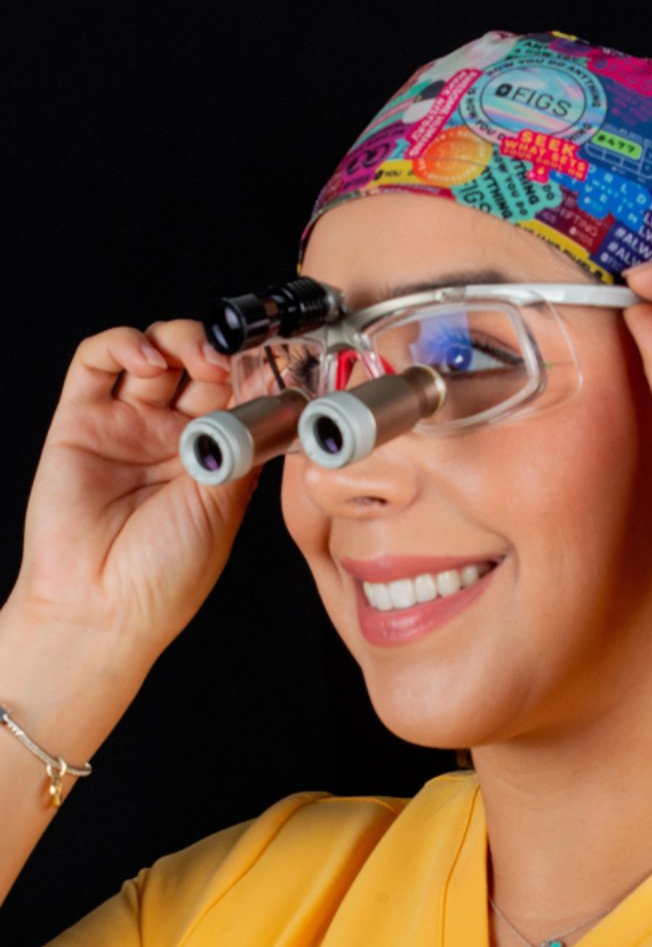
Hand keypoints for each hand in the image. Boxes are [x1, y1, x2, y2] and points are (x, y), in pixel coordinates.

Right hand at [11, 319, 263, 670]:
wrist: (103, 606)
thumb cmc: (165, 576)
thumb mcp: (224, 507)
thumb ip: (242, 449)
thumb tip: (275, 403)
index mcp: (214, 462)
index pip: (235, 396)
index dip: (251, 372)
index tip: (273, 361)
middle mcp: (170, 439)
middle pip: (195, 366)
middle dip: (216, 349)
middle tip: (230, 358)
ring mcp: (125, 426)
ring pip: (152, 354)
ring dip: (176, 340)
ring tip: (196, 357)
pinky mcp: (80, 420)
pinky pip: (95, 362)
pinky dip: (122, 344)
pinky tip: (146, 357)